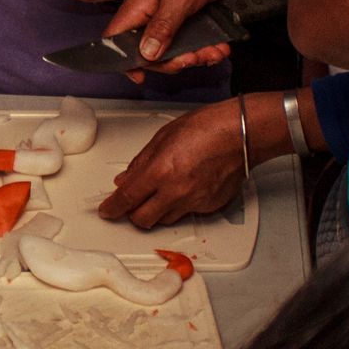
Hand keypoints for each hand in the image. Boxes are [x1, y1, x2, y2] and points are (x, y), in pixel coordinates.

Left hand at [97, 99, 247, 228]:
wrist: (241, 134)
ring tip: (161, 192)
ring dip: (156, 211)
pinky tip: (184, 188)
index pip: (126, 199)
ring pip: (164, 219)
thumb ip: (141, 163)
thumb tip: (126, 179)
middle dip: (133, 214)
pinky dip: (180, 205)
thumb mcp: (162, 137)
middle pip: (142, 219)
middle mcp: (176, 192)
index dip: (112, 208)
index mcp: (160, 171)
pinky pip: (187, 213)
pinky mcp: (210, 206)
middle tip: (132, 203)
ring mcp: (194, 202)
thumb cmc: (207, 128)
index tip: (107, 210)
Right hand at [102, 0, 233, 72]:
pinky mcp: (180, 21)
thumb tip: (147, 53)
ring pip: (171, 51)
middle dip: (173, 61)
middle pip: (148, 53)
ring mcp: (163, 19)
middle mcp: (145, 16)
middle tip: (193, 58)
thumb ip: (162, 28)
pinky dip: (202, 48)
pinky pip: (186, 43)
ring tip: (214, 52)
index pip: (116, 40)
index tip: (140, 76)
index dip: (124, 61)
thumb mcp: (178, 0)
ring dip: (193, 56)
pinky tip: (217, 47)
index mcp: (136, 8)